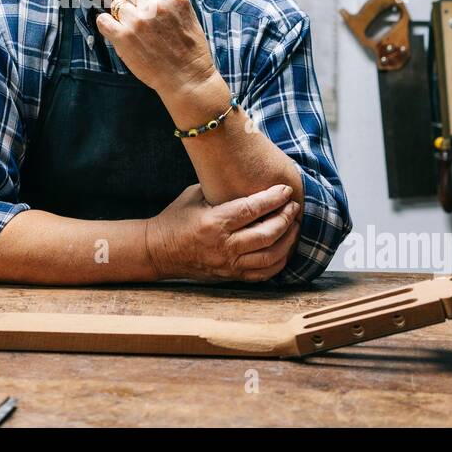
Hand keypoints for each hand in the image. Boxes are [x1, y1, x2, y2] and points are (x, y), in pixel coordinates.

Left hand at [96, 0, 217, 96]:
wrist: (187, 78)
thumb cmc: (189, 47)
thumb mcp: (187, 12)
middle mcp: (156, 5)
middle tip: (142, 16)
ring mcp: (138, 21)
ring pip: (116, 3)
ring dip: (122, 15)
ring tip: (135, 30)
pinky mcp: (123, 37)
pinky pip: (102, 19)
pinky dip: (107, 25)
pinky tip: (118, 33)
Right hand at [145, 182, 299, 281]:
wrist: (158, 251)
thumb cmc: (176, 218)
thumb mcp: (195, 195)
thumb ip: (221, 189)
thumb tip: (247, 176)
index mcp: (214, 223)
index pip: (252, 210)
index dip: (273, 199)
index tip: (286, 190)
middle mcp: (224, 246)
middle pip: (267, 234)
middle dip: (286, 218)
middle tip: (293, 206)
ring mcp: (228, 265)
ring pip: (270, 257)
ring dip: (288, 240)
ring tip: (294, 225)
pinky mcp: (230, 276)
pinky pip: (263, 274)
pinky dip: (279, 261)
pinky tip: (284, 248)